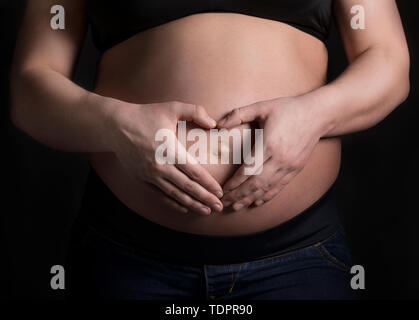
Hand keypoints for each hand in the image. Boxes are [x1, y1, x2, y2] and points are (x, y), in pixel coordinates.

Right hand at [109, 100, 223, 214]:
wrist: (115, 126)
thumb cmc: (145, 115)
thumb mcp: (171, 107)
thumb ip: (195, 111)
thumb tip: (213, 123)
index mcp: (170, 150)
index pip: (194, 172)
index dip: (209, 184)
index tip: (220, 192)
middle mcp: (161, 167)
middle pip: (187, 187)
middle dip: (205, 198)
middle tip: (219, 207)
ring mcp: (150, 175)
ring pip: (175, 195)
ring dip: (192, 204)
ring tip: (206, 211)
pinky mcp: (142, 179)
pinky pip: (160, 195)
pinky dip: (173, 203)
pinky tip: (184, 208)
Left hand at [217, 96, 324, 209]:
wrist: (317, 114)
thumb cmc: (287, 108)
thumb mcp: (262, 106)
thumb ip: (238, 114)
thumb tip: (218, 124)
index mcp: (269, 144)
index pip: (248, 170)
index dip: (234, 182)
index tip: (223, 189)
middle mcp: (280, 159)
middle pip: (256, 183)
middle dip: (239, 195)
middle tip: (224, 203)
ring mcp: (289, 166)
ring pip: (267, 188)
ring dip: (250, 199)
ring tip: (236, 207)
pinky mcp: (296, 169)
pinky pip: (280, 187)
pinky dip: (267, 196)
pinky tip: (256, 202)